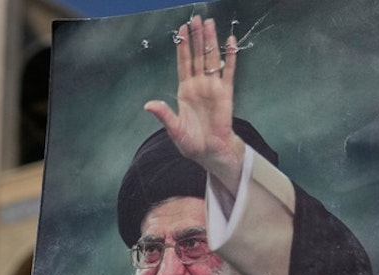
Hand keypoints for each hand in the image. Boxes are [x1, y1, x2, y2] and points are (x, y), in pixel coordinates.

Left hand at [145, 15, 244, 189]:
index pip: (183, 62)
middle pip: (198, 56)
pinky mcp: (226, 93)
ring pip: (212, 59)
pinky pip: (229, 71)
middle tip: (198, 18)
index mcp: (185, 90)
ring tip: (210, 24)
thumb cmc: (191, 143)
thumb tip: (148, 105)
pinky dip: (230, 57)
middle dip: (197, 37)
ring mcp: (213, 87)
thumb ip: (164, 115)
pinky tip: (230, 42)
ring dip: (211, 41)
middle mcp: (199, 85)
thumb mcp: (174, 129)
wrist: (210, 152)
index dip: (183, 46)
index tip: (182, 29)